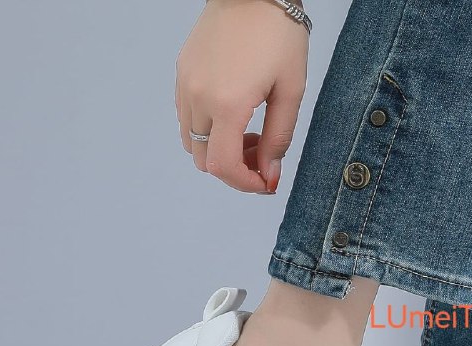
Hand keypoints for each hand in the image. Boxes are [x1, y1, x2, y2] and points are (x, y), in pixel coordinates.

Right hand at [176, 0, 308, 192]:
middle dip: (235, 170)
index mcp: (227, 104)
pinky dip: (207, 131)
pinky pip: (186, 120)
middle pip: (205, 162)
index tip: (266, 183)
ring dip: (219, 152)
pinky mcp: (182, 74)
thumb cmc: (278, 34)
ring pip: (192, 143)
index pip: (224, 167)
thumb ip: (278, 138)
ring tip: (248, 133)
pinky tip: (232, 116)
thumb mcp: (290, 91)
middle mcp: (198, 97)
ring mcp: (185, 85)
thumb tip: (270, 174)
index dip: (245, 185)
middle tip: (262, 156)